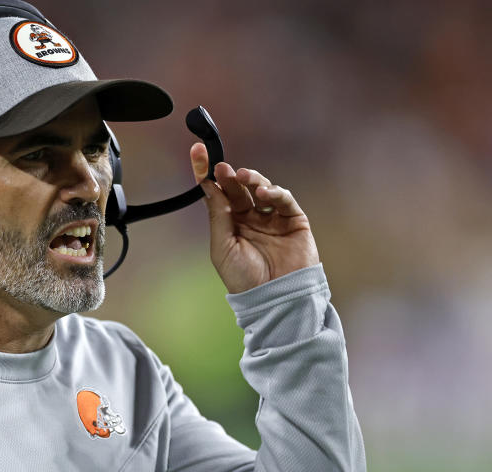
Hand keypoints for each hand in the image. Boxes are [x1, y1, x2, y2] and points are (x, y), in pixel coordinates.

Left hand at [190, 142, 319, 293]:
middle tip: (222, 167)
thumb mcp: (223, 247)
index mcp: (230, 223)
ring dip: (252, 179)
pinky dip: (275, 192)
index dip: (208, 173)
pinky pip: (284, 200)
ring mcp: (272, 218)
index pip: (218, 193)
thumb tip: (207, 185)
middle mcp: (250, 217)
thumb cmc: (244, 279)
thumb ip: (218, 215)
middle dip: (229, 175)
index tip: (198, 154)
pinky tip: (265, 193)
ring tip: (242, 176)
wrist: (274, 298)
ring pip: (261, 188)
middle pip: (237, 188)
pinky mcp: (293, 220)